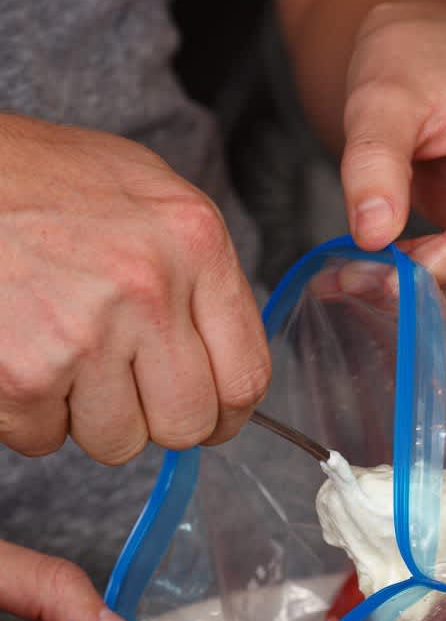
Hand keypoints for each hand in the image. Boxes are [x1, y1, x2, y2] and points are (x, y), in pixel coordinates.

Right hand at [0, 115, 270, 462]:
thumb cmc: (35, 178)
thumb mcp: (142, 191)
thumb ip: (195, 271)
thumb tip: (223, 357)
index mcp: (194, 241)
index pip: (248, 375)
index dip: (226, 411)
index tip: (207, 414)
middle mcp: (148, 288)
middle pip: (187, 423)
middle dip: (155, 420)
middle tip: (121, 385)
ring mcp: (84, 334)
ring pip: (118, 442)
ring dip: (87, 416)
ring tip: (59, 352)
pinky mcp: (24, 375)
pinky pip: (45, 439)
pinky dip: (28, 415)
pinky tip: (20, 354)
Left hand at [342, 2, 445, 321]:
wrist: (426, 61)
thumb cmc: (414, 66)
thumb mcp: (379, 102)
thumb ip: (373, 164)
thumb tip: (373, 234)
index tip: (391, 274)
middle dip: (434, 283)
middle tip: (358, 278)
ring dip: (437, 295)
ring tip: (369, 273)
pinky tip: (402, 272)